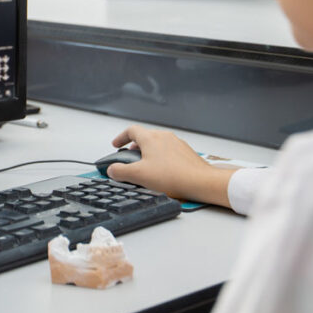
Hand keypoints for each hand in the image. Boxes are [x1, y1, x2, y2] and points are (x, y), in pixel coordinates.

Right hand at [107, 125, 234, 207]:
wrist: (200, 182)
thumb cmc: (173, 176)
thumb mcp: (139, 175)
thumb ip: (120, 171)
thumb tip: (112, 170)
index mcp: (151, 138)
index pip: (131, 130)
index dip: (121, 137)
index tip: (117, 144)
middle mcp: (164, 137)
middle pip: (145, 137)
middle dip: (134, 147)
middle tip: (129, 158)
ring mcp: (177, 144)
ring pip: (158, 144)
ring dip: (149, 153)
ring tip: (146, 168)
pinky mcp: (186, 153)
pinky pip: (169, 152)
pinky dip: (162, 159)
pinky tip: (163, 173)